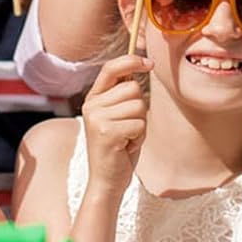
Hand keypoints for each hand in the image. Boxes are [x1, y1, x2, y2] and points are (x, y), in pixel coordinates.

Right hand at [81, 55, 150, 195]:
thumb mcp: (119, 116)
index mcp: (93, 99)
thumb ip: (124, 94)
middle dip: (140, 109)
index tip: (149, 63)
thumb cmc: (119, 148)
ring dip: (140, 125)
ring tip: (127, 139)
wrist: (107, 181)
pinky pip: (139, 124)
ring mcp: (97, 118)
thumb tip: (142, 64)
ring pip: (139, 106)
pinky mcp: (106, 132)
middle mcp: (91, 105)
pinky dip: (139, 137)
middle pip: (133, 88)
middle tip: (128, 129)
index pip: (111, 68)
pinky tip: (126, 147)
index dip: (131, 60)